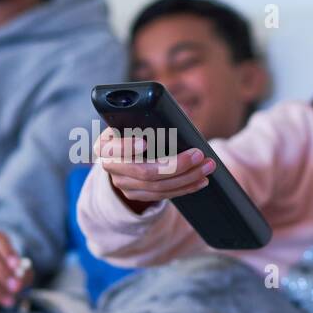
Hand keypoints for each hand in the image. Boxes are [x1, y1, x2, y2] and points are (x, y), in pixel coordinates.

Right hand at [94, 126, 214, 212]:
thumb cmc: (133, 128)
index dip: (128, 147)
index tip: (145, 141)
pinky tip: (200, 181)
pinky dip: (184, 188)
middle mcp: (110, 166)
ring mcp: (122, 184)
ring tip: (207, 167)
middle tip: (199, 154)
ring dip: (187, 178)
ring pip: (157, 187)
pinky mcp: (135, 195)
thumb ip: (146, 119)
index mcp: (105, 145)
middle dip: (176, 165)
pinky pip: (162, 196)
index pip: (114, 148)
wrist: (123, 150)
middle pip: (144, 172)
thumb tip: (178, 116)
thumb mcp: (133, 121)